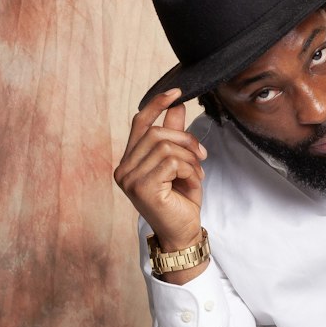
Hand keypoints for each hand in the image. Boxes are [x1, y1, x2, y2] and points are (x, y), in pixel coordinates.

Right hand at [114, 87, 205, 251]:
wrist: (183, 234)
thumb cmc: (180, 202)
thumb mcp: (180, 163)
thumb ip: (174, 136)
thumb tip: (177, 104)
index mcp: (128, 161)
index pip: (139, 123)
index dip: (157, 104)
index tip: (177, 92)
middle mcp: (123, 169)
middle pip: (156, 133)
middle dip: (184, 139)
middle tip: (201, 153)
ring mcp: (130, 179)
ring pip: (165, 147)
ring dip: (189, 158)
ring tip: (197, 173)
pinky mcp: (142, 188)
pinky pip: (171, 162)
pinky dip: (189, 169)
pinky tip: (193, 182)